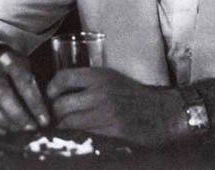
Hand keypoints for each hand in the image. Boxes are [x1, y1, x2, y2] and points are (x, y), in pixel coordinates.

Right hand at [0, 49, 49, 134]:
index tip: (44, 120)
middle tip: (30, 128)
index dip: (35, 103)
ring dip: (3, 120)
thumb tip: (43, 117)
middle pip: (2, 92)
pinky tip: (4, 131)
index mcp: (10, 60)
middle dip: (18, 114)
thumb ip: (36, 90)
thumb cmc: (18, 71)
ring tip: (16, 130)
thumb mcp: (29, 71)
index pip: (23, 80)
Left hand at [47, 68, 188, 146]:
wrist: (164, 113)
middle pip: (61, 105)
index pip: (63, 78)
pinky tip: (79, 138)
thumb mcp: (111, 79)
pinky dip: (77, 138)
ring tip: (66, 130)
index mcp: (99, 76)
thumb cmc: (134, 96)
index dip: (51, 89)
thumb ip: (87, 82)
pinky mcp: (112, 133)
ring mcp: (106, 114)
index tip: (50, 96)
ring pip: (69, 124)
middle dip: (56, 114)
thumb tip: (58, 92)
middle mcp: (100, 93)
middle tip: (57, 118)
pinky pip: (83, 137)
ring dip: (64, 128)